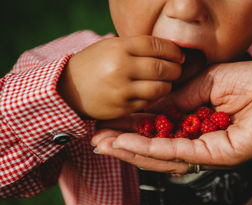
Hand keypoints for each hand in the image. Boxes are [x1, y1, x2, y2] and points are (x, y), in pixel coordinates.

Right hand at [58, 35, 183, 118]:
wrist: (68, 89)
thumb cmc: (93, 64)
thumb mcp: (110, 47)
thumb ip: (136, 47)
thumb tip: (168, 50)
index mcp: (119, 48)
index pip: (155, 45)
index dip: (172, 50)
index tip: (179, 54)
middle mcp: (121, 68)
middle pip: (161, 68)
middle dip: (175, 69)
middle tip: (177, 69)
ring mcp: (122, 89)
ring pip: (159, 88)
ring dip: (168, 85)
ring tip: (167, 82)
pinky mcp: (122, 107)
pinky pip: (148, 102)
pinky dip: (155, 97)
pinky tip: (153, 92)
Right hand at [91, 59, 251, 172]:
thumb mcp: (208, 82)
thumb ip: (181, 97)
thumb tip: (154, 107)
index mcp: (202, 126)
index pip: (161, 132)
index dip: (135, 129)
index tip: (109, 124)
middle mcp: (205, 144)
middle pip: (159, 150)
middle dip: (126, 146)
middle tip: (97, 141)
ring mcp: (213, 153)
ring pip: (166, 156)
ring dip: (133, 150)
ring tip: (105, 144)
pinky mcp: (222, 156)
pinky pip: (182, 152)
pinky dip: (155, 148)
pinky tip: (131, 144)